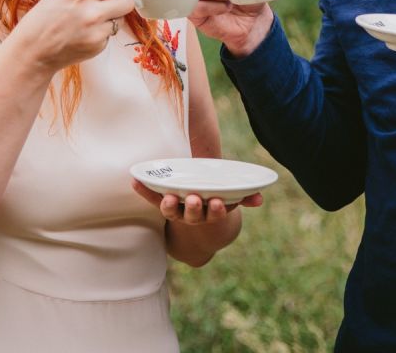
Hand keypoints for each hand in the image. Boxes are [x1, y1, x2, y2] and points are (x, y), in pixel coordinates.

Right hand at [9, 0, 134, 72]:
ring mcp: (96, 33)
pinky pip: (111, 33)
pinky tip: (85, 32)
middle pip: (129, 0)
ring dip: (113, 15)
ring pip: (122, 17)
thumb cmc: (43, 18)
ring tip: (90, 17)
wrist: (32, 51)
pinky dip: (103, 31)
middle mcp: (91, 13)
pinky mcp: (98, 47)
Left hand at [131, 180, 263, 223]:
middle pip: (191, 215)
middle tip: (195, 198)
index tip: (217, 201)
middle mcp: (191, 215)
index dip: (215, 210)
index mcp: (208, 213)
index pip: (212, 214)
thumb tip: (260, 199)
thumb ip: (244, 196)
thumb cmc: (213, 197)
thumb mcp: (229, 197)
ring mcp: (175, 209)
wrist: (193, 209)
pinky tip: (135, 180)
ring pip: (171, 211)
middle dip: (193, 208)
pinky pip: (151, 197)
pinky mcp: (160, 200)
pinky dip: (143, 189)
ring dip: (169, 205)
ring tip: (169, 197)